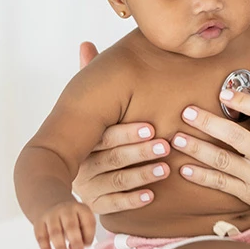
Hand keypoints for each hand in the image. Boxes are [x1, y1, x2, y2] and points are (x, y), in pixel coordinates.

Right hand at [34, 199, 95, 248]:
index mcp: (81, 208)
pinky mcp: (39, 223)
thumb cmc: (73, 219)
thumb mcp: (83, 221)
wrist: (52, 205)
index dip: (88, 236)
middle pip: (71, 226)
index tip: (86, 247)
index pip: (88, 222)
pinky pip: (41, 237)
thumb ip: (84, 235)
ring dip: (60, 247)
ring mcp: (51, 215)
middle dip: (76, 242)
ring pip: (55, 232)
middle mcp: (66, 210)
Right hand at [71, 42, 170, 213]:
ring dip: (142, 173)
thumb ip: (92, 77)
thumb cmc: (102, 133)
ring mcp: (90, 186)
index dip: (126, 131)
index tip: (151, 125)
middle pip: (112, 158)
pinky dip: (133, 199)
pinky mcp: (98, 206)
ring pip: (117, 181)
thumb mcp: (97, 106)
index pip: (104, 136)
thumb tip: (86, 43)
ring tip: (165, 168)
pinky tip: (152, 195)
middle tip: (165, 145)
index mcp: (84, 140)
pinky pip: (114, 205)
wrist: (91, 175)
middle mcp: (83, 164)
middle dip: (139, 151)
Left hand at [172, 88, 249, 239]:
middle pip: (234, 136)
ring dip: (197, 148)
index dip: (241, 100)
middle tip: (187, 112)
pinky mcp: (248, 194)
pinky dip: (202, 176)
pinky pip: (221, 184)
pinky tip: (185, 169)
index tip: (224, 93)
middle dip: (207, 123)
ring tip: (177, 139)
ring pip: (222, 160)